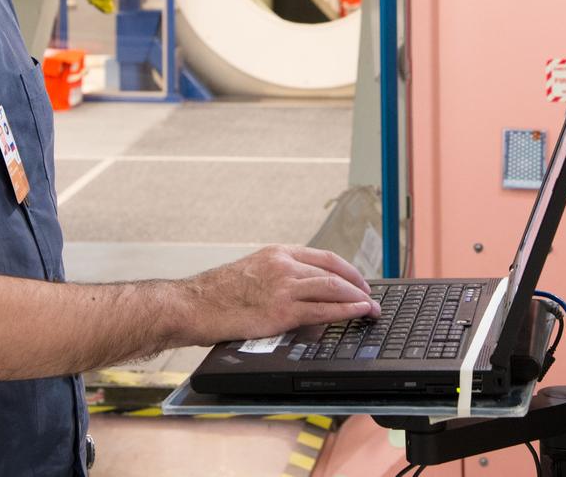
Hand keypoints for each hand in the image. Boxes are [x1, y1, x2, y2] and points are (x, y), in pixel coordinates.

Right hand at [173, 245, 380, 346]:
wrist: (195, 305)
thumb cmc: (218, 294)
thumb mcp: (252, 273)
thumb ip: (278, 278)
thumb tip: (301, 293)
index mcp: (276, 253)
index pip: (323, 256)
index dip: (347, 269)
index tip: (358, 280)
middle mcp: (283, 264)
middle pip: (333, 270)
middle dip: (358, 284)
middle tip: (371, 296)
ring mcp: (283, 286)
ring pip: (333, 287)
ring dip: (358, 298)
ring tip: (371, 308)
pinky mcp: (282, 310)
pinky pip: (323, 310)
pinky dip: (346, 311)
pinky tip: (358, 312)